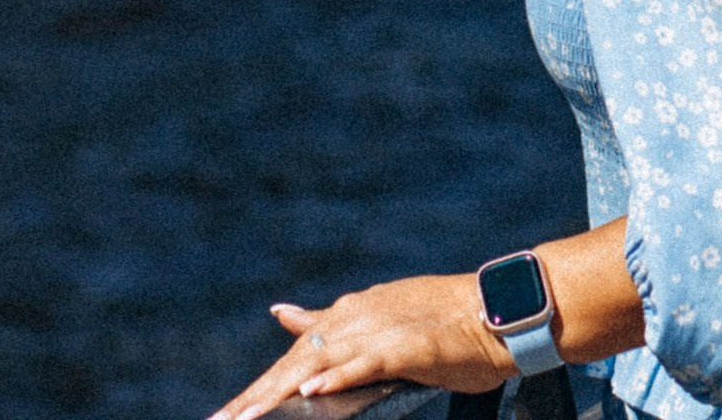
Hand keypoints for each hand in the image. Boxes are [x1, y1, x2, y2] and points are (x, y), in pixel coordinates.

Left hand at [208, 272, 514, 419]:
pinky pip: (365, 363)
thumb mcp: (374, 319)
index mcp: (346, 316)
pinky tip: (310, 391)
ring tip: (249, 416)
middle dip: (256, 396)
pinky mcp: (406, 346)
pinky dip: (337, 376)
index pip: (293, 358)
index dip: (259, 388)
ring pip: (320, 363)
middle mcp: (355, 318)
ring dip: (282, 391)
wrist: (495, 312)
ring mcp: (380, 330)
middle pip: (296, 362)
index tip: (226, 414)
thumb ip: (325, 322)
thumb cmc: (439, 325)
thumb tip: (280, 312)